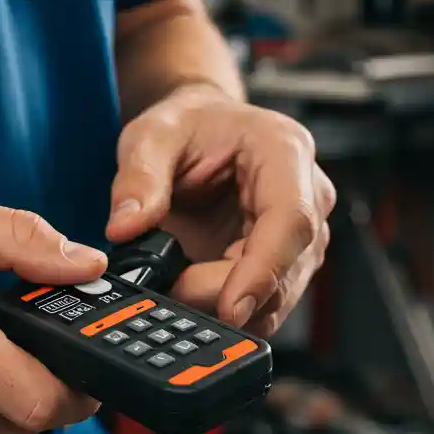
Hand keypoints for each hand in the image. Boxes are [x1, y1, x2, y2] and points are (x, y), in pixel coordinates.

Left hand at [105, 85, 335, 336]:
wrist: (203, 129)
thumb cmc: (189, 125)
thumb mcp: (152, 137)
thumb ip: (138, 179)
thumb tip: (125, 229)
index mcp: (284, 151)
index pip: (291, 220)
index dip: (262, 271)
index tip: (229, 308)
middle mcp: (308, 193)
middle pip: (286, 267)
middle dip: (228, 295)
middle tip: (173, 290)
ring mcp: (302, 233)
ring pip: (280, 293)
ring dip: (226, 304)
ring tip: (177, 283)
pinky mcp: (287, 260)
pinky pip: (266, 301)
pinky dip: (228, 307)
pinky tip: (195, 291)